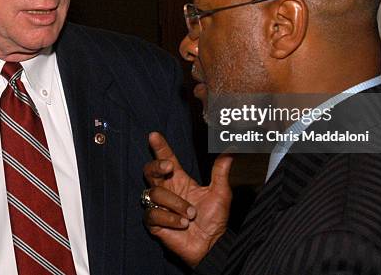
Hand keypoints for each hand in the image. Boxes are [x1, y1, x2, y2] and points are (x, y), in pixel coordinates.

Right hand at [143, 132, 232, 267]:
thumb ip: (221, 171)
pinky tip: (182, 224)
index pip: (167, 159)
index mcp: (180, 180)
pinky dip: (170, 218)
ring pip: (155, 194)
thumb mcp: (220, 192)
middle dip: (156, 166)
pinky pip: (153, 214)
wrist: (211, 245)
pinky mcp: (155, 223)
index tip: (155, 135)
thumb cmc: (214, 219)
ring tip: (190, 215)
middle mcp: (167, 190)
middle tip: (168, 167)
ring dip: (175, 203)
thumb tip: (230, 150)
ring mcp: (159, 206)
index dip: (160, 147)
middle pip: (149, 171)